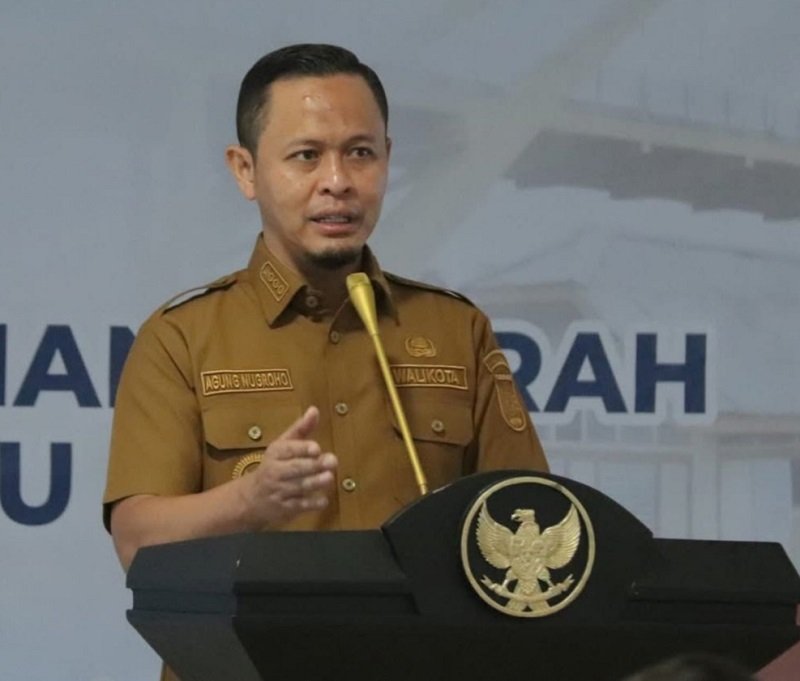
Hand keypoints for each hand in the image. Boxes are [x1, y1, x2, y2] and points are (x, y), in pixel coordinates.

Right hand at [239, 405, 337, 527]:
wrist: (252, 497)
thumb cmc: (274, 465)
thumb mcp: (283, 445)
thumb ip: (301, 429)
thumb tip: (314, 410)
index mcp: (276, 453)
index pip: (288, 449)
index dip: (302, 448)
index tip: (316, 448)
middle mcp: (276, 471)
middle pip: (295, 468)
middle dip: (313, 465)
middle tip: (332, 461)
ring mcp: (280, 491)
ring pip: (298, 487)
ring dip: (315, 483)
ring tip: (329, 478)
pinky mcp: (285, 508)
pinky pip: (299, 506)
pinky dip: (311, 504)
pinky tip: (323, 501)